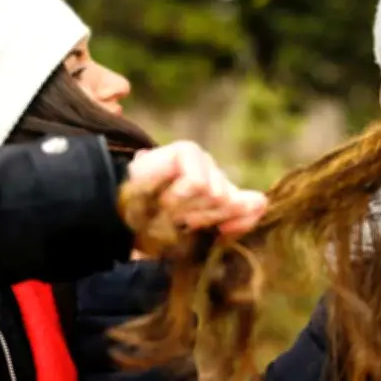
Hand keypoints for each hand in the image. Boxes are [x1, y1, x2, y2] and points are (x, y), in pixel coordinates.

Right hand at [120, 142, 265, 253]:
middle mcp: (214, 175)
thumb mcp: (195, 230)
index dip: (233, 220)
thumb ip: (233, 218)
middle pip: (229, 202)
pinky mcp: (187, 151)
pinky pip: (198, 182)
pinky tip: (164, 191)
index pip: (245, 206)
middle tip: (175, 216)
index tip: (210, 228)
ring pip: (216, 194)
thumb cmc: (155, 224)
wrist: (117, 212)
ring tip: (165, 204)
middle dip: (201, 217)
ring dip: (186, 207)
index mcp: (219, 196)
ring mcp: (202, 161)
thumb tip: (264, 203)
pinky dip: (179, 194)